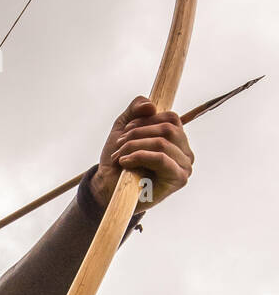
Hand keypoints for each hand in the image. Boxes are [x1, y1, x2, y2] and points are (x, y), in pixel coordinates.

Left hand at [89, 95, 193, 211]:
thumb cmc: (119, 161)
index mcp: (178, 140)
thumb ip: (136, 109)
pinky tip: (125, 162)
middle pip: (168, 129)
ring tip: (120, 155)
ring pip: (163, 142)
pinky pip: (162, 159)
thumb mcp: (124, 127)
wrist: (109, 188)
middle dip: (139, 133)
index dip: (146, 120)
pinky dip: (140, 156)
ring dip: (135, 146)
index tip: (125, 131)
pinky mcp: (178, 179)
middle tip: (119, 144)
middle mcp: (185, 153)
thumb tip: (151, 106)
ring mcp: (184, 166)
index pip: (171, 118)